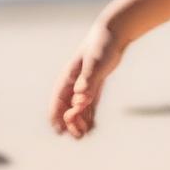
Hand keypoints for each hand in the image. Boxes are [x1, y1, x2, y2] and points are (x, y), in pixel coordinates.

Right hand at [48, 18, 128, 138]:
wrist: (114, 34)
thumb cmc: (102, 46)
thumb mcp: (96, 62)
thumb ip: (88, 80)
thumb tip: (80, 98)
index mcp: (68, 77)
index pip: (57, 100)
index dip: (56, 117)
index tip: (59, 131)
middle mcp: (73, 83)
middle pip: (66, 108)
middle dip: (69, 123)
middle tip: (78, 135)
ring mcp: (84, 85)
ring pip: (77, 109)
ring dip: (78, 122)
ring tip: (85, 134)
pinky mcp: (94, 86)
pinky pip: (88, 105)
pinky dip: (89, 116)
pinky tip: (93, 126)